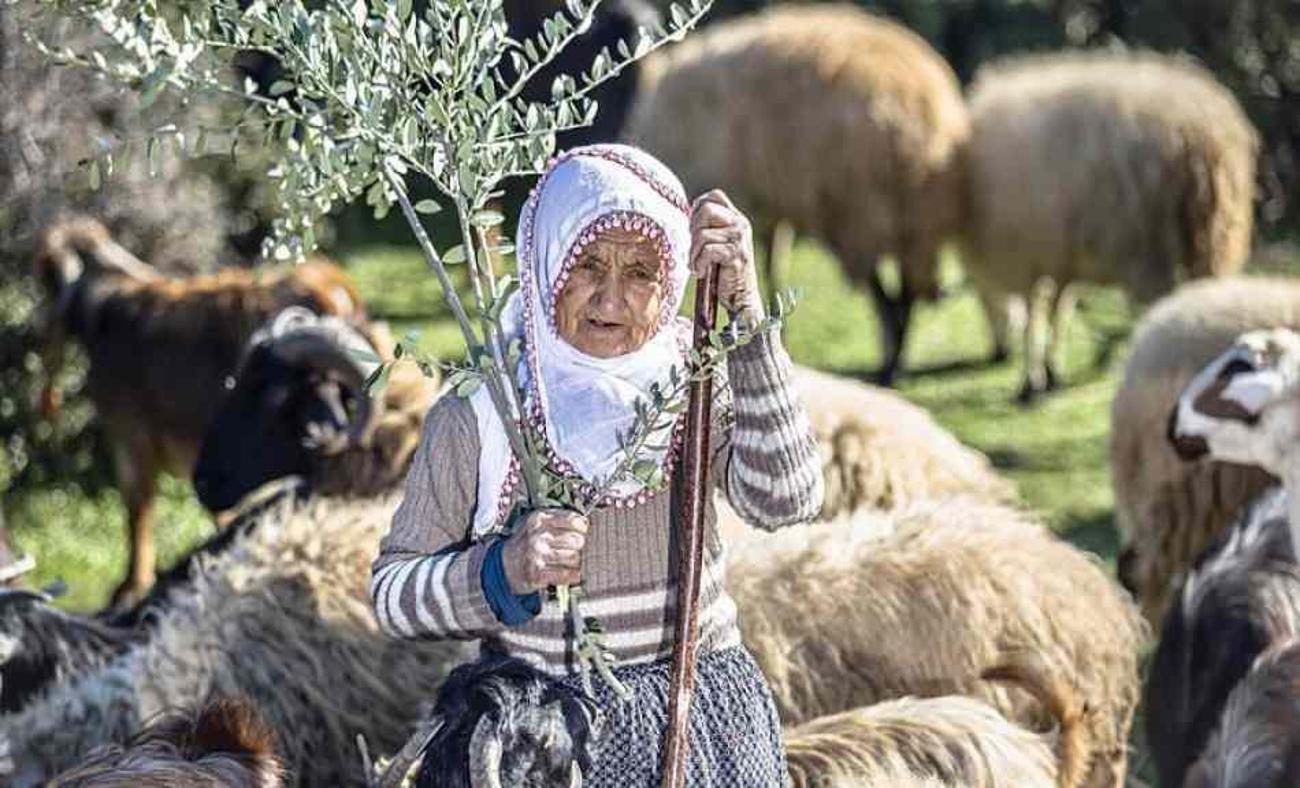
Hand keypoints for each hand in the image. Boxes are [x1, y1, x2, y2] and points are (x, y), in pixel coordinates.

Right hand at [501, 509, 588, 594]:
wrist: (504, 565)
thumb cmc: (525, 544)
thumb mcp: (536, 524)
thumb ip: (558, 520)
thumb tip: (586, 523)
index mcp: (539, 519)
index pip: (572, 520)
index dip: (582, 528)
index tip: (584, 532)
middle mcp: (537, 536)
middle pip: (576, 540)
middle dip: (580, 547)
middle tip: (577, 550)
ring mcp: (536, 555)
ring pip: (574, 558)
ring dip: (577, 563)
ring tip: (573, 563)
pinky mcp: (537, 574)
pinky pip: (566, 574)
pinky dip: (573, 576)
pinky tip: (572, 574)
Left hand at [690, 190, 763, 322]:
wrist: (741, 298)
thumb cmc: (723, 273)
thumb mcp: (716, 244)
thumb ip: (708, 228)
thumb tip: (688, 212)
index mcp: (736, 219)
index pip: (714, 196)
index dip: (698, 208)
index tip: (694, 229)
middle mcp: (740, 224)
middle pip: (705, 210)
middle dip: (693, 232)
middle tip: (695, 250)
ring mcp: (739, 238)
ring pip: (702, 234)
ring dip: (693, 254)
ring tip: (697, 266)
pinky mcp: (735, 254)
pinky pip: (707, 250)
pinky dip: (699, 263)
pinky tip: (702, 272)